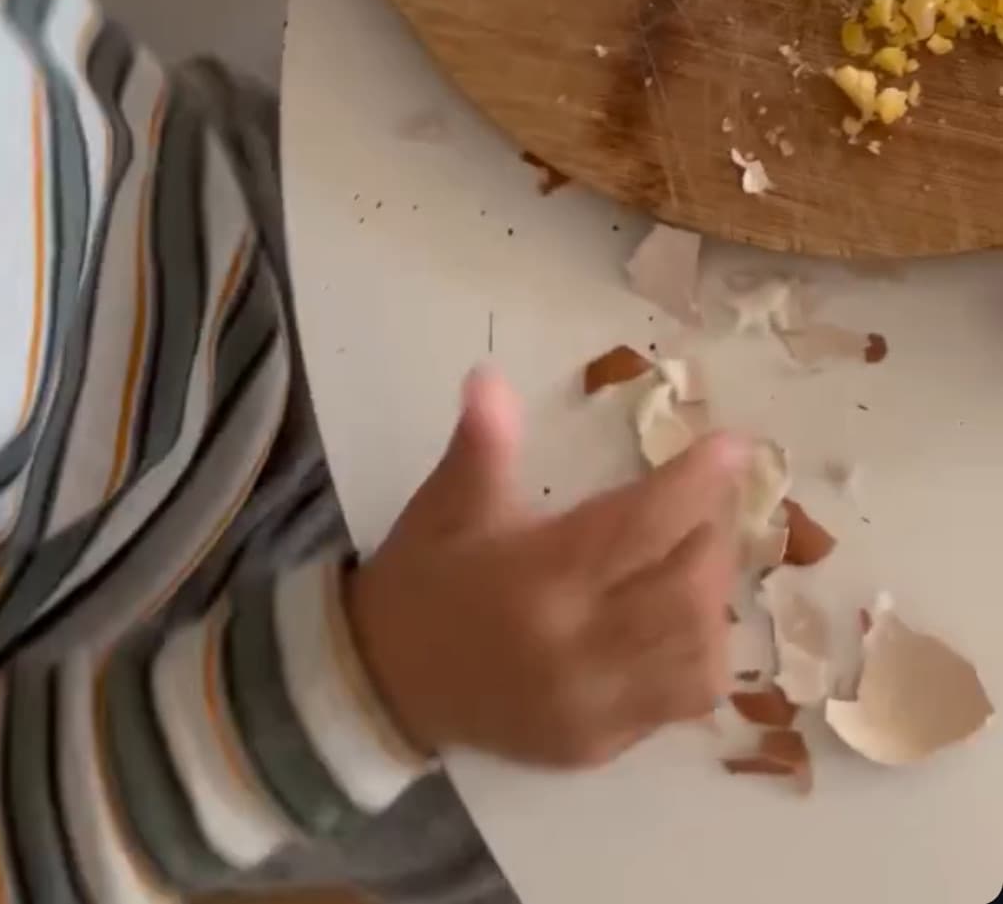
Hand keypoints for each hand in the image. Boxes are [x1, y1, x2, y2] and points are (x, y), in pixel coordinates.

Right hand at [347, 368, 743, 767]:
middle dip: (712, 532)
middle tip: (710, 497)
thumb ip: (482, 442)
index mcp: (540, 579)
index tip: (733, 446)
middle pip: (687, 588)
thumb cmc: (424, 579)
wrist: (385, 682)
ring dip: (713, 593)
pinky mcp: (602, 741)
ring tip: (699, 552)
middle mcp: (578, 647)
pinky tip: (685, 617)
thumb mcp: (447, 504)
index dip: (697, 482)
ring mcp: (595, 704)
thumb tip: (491, 377)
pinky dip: (700, 653)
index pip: (643, 525)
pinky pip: (680, 701)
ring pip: (697, 650)